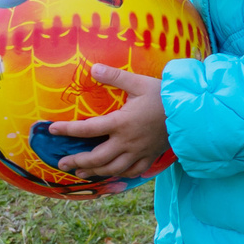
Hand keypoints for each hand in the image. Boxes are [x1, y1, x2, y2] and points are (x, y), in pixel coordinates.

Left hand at [48, 64, 170, 180]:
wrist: (192, 113)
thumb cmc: (165, 96)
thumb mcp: (139, 82)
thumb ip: (115, 77)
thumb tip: (93, 68)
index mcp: (121, 123)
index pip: (87, 129)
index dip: (67, 130)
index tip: (52, 129)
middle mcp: (127, 142)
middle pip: (96, 158)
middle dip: (77, 161)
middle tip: (62, 163)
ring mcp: (139, 152)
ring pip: (112, 168)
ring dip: (94, 172)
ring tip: (81, 172)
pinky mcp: (150, 156)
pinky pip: (132, 171)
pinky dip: (120, 174)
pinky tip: (112, 173)